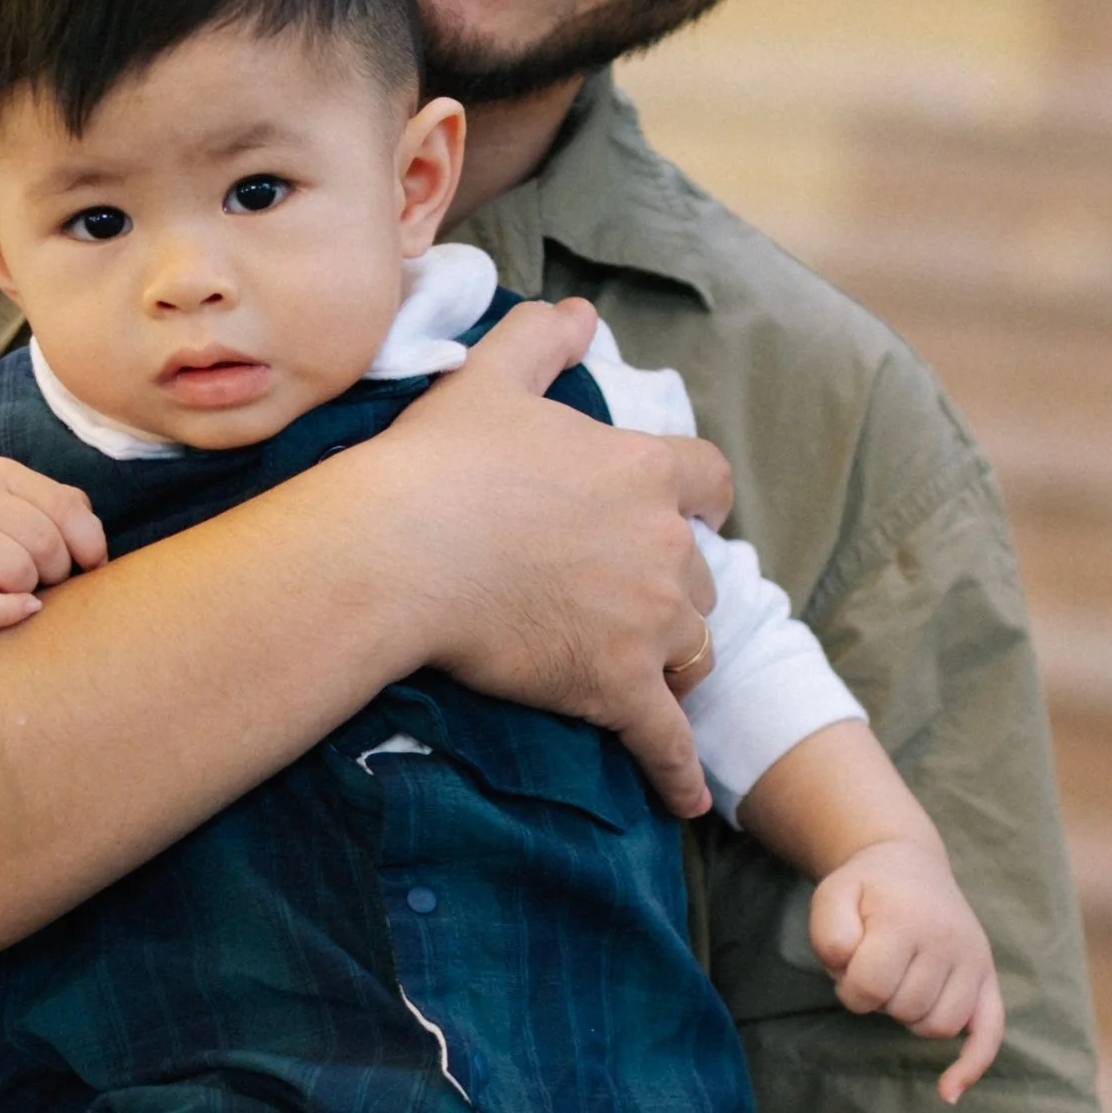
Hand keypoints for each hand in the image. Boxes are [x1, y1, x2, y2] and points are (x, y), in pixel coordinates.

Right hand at [0, 459, 106, 628]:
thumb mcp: (7, 508)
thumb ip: (58, 511)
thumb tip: (97, 553)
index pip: (69, 509)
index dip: (87, 547)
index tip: (83, 567)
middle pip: (47, 545)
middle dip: (52, 575)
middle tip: (33, 582)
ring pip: (20, 574)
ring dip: (24, 593)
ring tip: (5, 589)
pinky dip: (5, 614)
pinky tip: (16, 611)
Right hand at [368, 297, 728, 816]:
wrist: (402, 552)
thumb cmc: (440, 464)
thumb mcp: (490, 379)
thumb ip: (540, 340)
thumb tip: (575, 311)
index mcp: (644, 470)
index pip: (709, 480)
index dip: (696, 497)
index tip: (683, 510)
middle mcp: (665, 546)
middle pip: (700, 576)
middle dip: (671, 587)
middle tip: (624, 598)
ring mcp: (648, 622)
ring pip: (690, 650)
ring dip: (670, 660)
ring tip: (637, 674)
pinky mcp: (618, 688)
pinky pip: (665, 739)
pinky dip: (676, 773)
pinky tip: (684, 801)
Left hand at [806, 841, 1005, 1100]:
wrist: (909, 863)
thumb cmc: (865, 889)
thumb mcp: (831, 895)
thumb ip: (829, 933)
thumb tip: (850, 967)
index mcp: (908, 920)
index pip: (870, 987)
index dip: (848, 986)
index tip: (846, 966)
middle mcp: (949, 941)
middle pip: (904, 1009)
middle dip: (877, 997)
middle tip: (872, 963)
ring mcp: (974, 960)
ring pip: (938, 1026)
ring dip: (909, 1015)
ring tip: (899, 979)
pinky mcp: (989, 976)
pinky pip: (990, 1032)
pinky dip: (972, 1065)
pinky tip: (948, 1093)